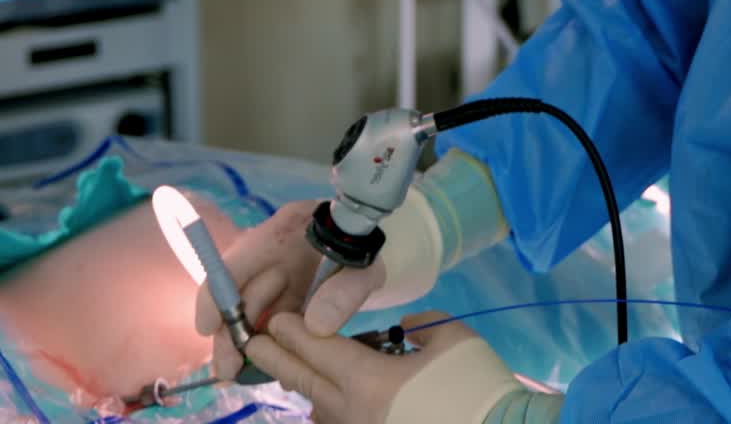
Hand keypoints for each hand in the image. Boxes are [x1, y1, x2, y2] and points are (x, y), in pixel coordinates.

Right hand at [195, 190, 443, 378]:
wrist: (373, 239)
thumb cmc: (366, 245)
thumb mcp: (366, 265)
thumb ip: (345, 290)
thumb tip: (315, 327)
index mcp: (287, 227)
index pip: (240, 256)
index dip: (217, 292)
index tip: (208, 327)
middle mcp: (273, 249)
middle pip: (237, 289)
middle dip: (229, 331)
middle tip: (229, 370)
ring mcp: (275, 271)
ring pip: (247, 308)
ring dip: (242, 340)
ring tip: (242, 372)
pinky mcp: (283, 293)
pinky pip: (265, 319)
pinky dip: (264, 342)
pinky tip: (268, 364)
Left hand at [245, 310, 521, 423]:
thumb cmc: (475, 385)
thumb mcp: (451, 337)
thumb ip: (422, 324)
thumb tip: (404, 330)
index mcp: (370, 381)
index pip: (320, 349)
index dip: (296, 330)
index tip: (276, 317)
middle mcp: (354, 412)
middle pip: (306, 381)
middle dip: (278, 358)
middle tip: (255, 341)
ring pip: (317, 409)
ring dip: (303, 385)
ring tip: (289, 367)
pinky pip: (339, 423)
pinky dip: (327, 408)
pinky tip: (327, 398)